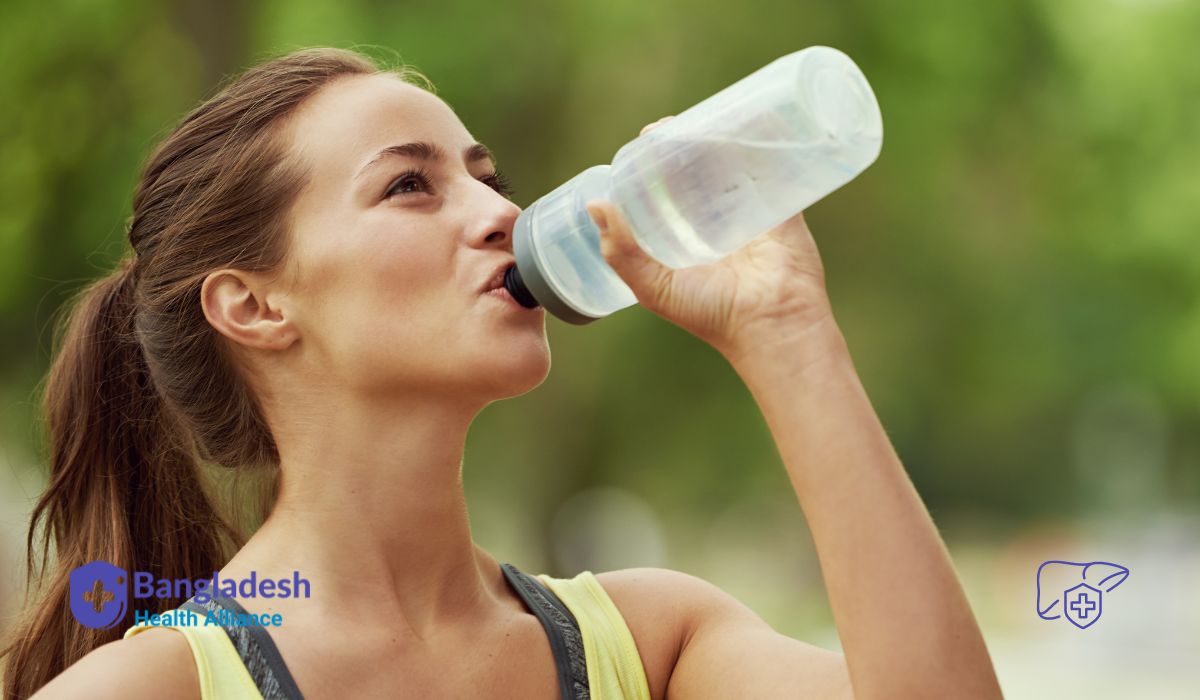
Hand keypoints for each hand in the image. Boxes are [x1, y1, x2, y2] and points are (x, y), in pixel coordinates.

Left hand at [586, 117, 837, 361]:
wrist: (771, 324)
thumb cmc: (711, 313)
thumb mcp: (654, 287)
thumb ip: (621, 253)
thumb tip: (595, 205)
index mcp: (687, 240)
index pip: (668, 191)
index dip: (655, 165)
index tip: (645, 142)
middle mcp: (718, 223)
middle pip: (700, 171)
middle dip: (686, 145)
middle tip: (672, 126)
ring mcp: (751, 211)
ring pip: (735, 163)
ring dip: (721, 137)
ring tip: (706, 116)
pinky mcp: (783, 206)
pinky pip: (777, 166)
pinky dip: (768, 141)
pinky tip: (754, 117)